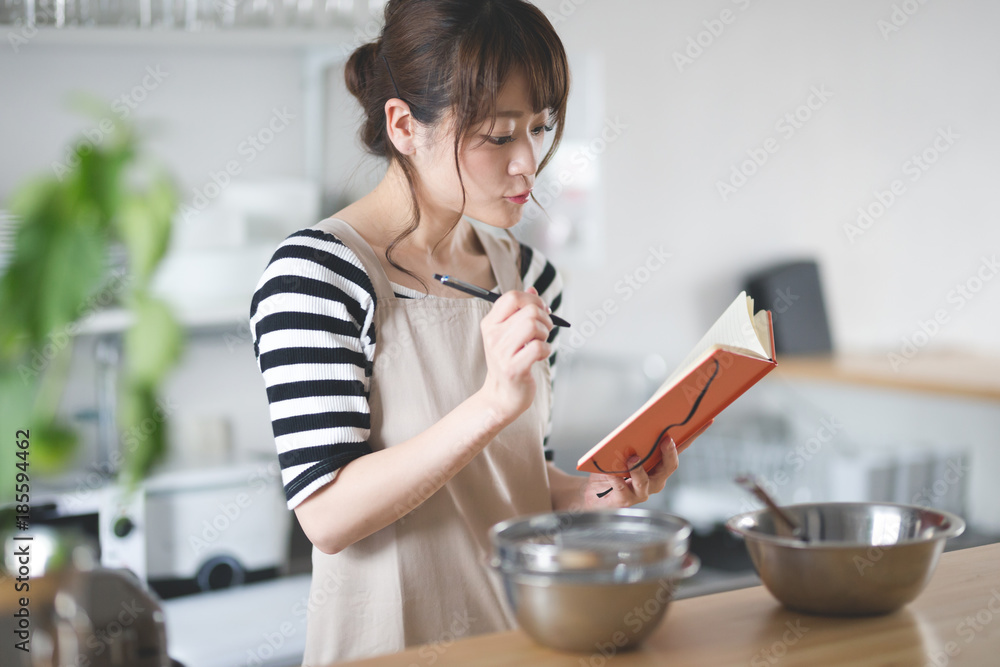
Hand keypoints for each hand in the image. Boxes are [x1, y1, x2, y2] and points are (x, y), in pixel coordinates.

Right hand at [479, 286, 552, 420]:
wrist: (501, 396)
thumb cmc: (509, 362)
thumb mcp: (509, 333)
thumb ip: (520, 310)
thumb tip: (532, 288)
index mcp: (490, 323)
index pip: (512, 297)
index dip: (533, 299)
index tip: (541, 310)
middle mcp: (493, 336)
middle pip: (529, 311)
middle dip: (545, 319)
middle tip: (544, 331)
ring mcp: (502, 352)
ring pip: (534, 326)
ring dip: (545, 334)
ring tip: (540, 343)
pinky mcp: (514, 368)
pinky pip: (539, 347)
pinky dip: (546, 350)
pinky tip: (539, 356)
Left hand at [583, 419, 714, 506]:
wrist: (592, 493)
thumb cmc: (611, 469)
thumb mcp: (624, 451)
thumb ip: (635, 441)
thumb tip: (640, 423)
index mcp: (660, 465)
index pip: (681, 448)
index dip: (694, 436)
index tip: (707, 420)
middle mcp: (656, 479)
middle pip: (669, 466)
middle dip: (669, 452)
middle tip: (665, 439)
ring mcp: (642, 491)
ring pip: (646, 480)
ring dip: (638, 468)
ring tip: (632, 458)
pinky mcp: (625, 499)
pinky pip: (622, 488)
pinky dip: (616, 479)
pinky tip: (611, 473)